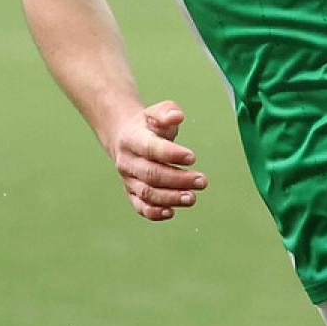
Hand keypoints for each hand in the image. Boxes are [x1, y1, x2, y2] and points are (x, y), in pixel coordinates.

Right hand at [107, 100, 207, 220]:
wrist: (124, 138)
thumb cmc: (148, 125)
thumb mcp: (157, 112)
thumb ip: (168, 112)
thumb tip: (177, 116)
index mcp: (132, 139)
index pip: (150, 148)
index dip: (171, 154)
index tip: (192, 157)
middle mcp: (128, 161)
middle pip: (151, 174)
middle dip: (178, 180)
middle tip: (202, 181)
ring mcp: (129, 179)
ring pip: (147, 193)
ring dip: (171, 198)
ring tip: (192, 198)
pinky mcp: (131, 193)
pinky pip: (140, 206)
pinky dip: (155, 212)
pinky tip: (172, 211)